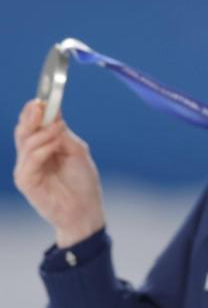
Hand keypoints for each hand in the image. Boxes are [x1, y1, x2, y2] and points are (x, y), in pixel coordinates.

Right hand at [13, 100, 105, 247]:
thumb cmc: (82, 181)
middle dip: (31, 117)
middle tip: (40, 106)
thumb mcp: (76, 151)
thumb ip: (63, 134)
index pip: (32, 124)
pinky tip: (54, 145)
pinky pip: (30, 161)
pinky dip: (42, 150)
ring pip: (26, 143)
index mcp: (43, 146)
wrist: (85, 209)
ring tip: (58, 127)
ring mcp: (26, 168)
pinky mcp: (26, 182)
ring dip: (43, 133)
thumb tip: (54, 112)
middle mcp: (31, 155)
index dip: (34, 111)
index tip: (42, 98)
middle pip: (23, 131)